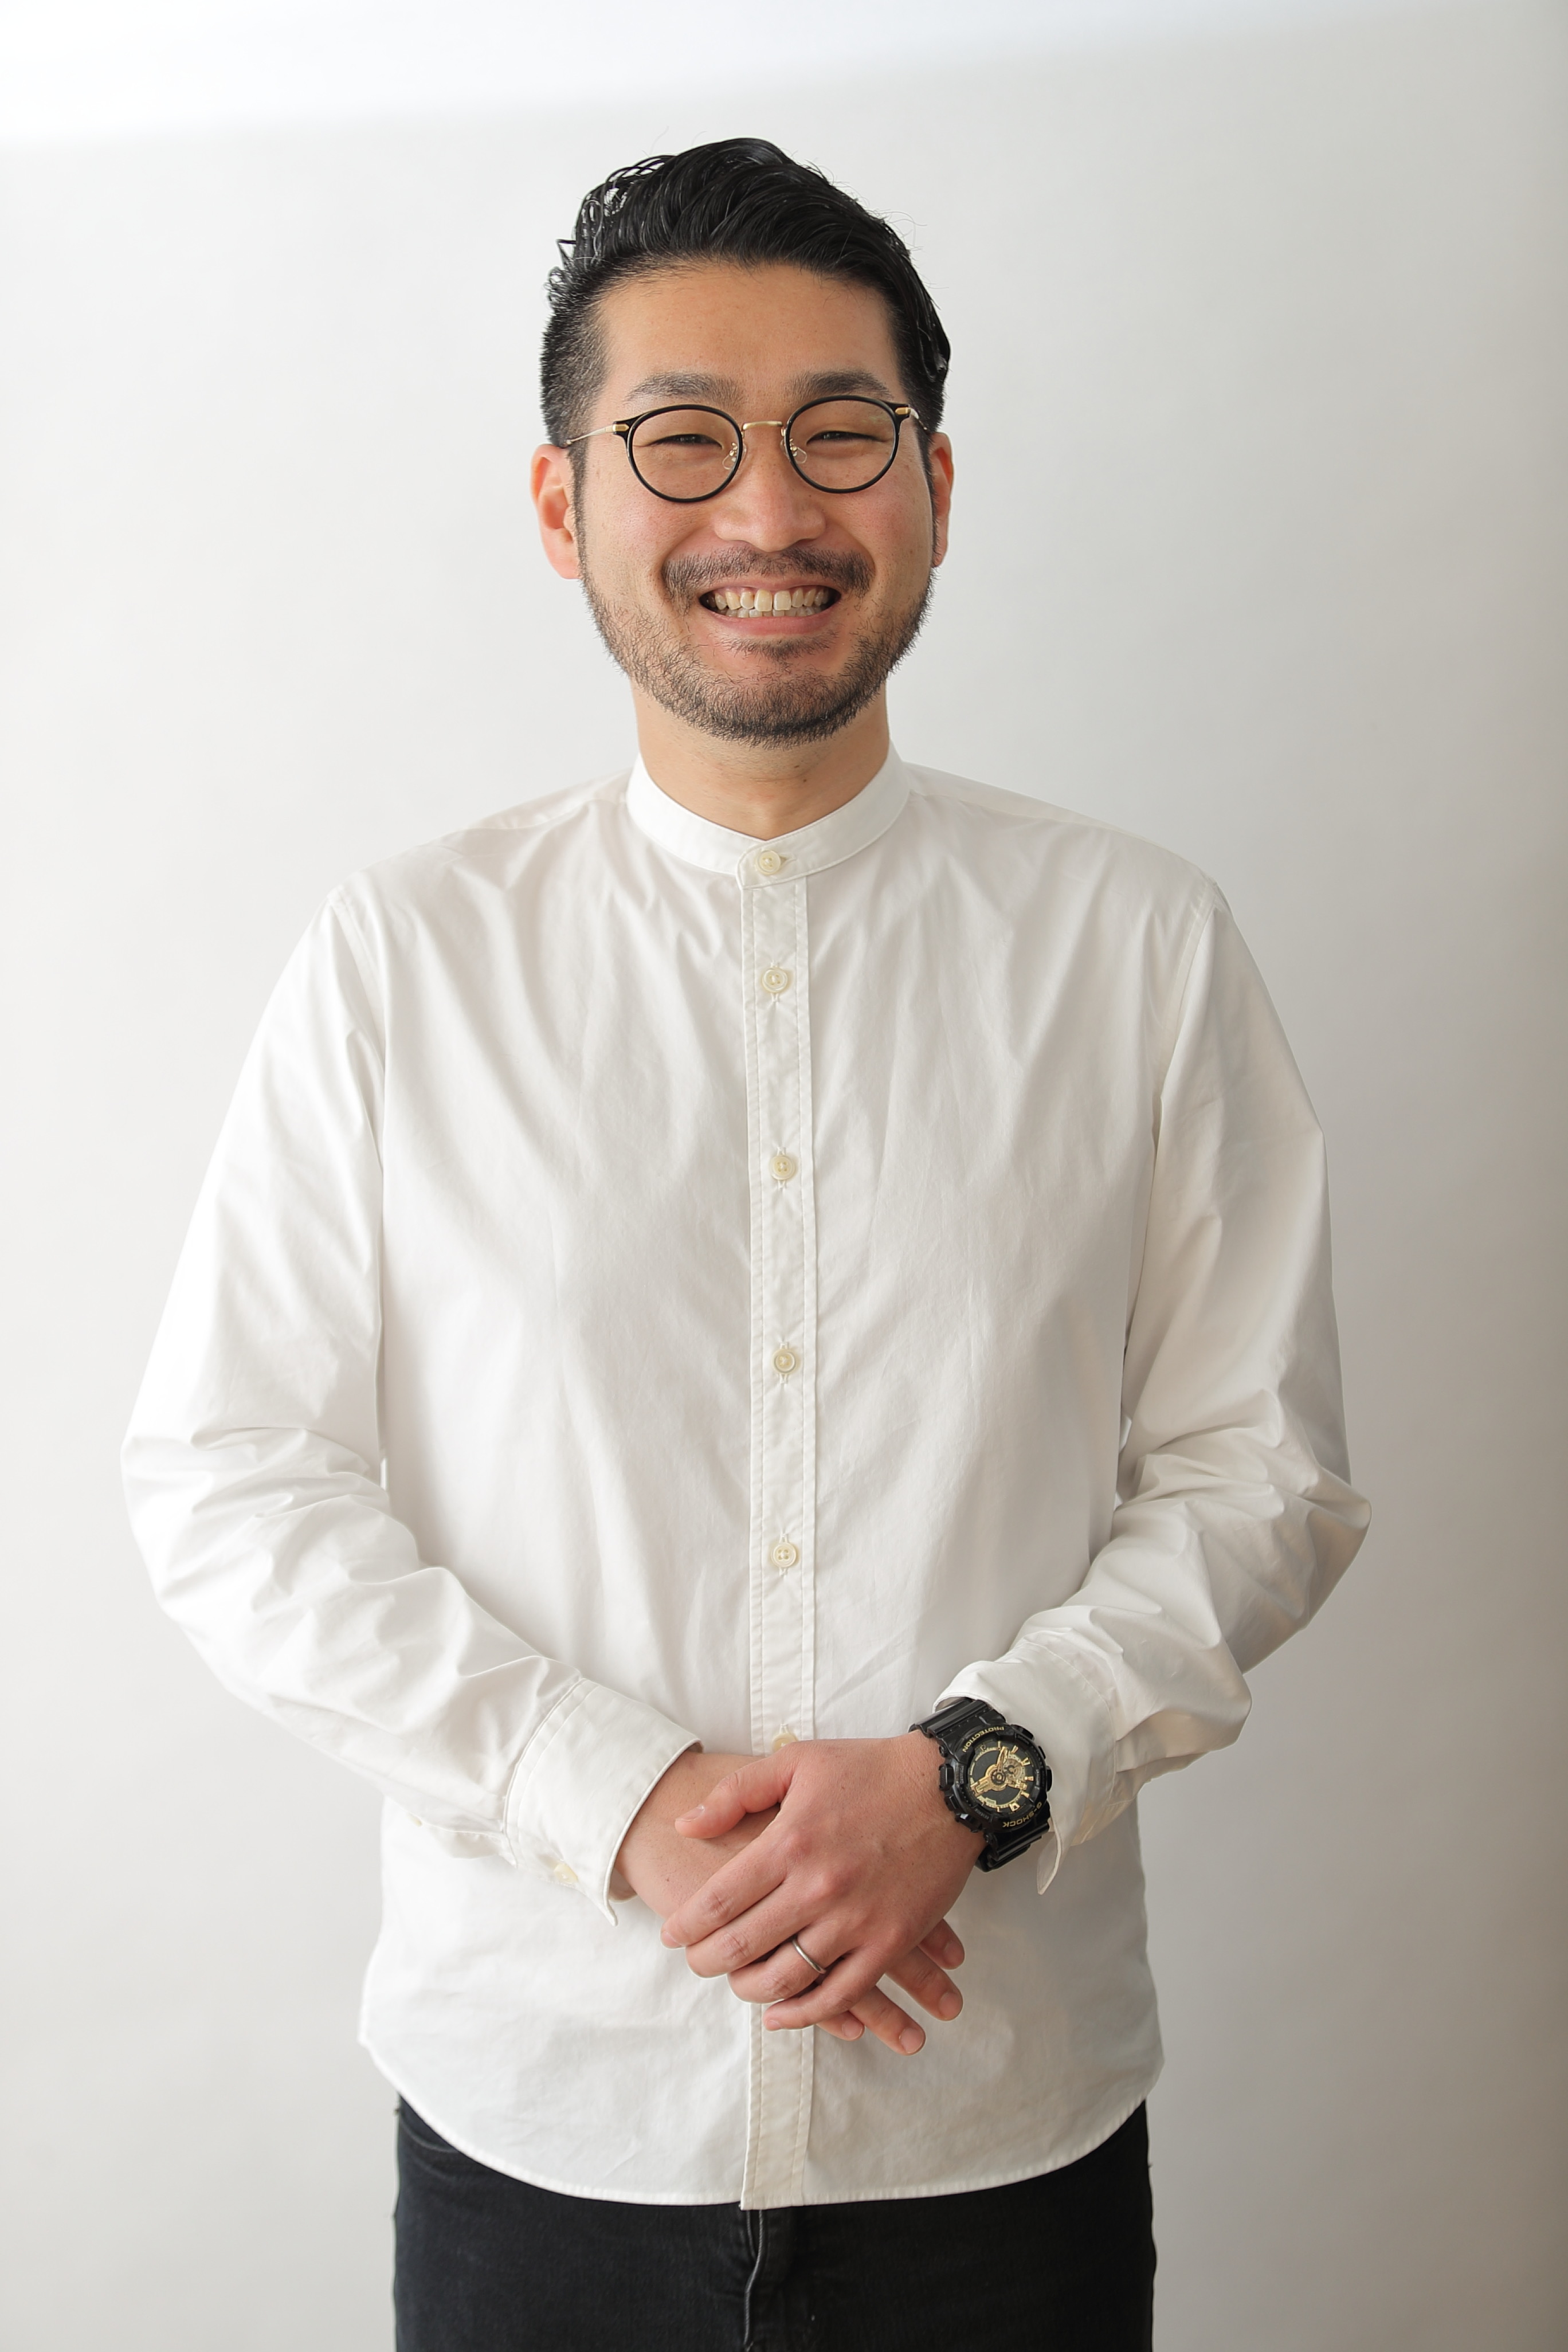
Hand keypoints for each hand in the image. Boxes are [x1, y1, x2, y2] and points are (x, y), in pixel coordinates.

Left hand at [660, 1734, 983, 2051]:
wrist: (949, 1785)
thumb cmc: (869, 1769)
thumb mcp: (796, 1762)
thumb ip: (736, 1794)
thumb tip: (685, 1826)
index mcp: (790, 1842)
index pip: (719, 1900)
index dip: (687, 1925)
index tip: (671, 1936)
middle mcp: (818, 1886)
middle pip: (743, 1945)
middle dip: (707, 1961)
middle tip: (695, 1962)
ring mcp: (856, 1919)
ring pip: (786, 1977)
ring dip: (749, 1990)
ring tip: (735, 1983)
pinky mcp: (891, 1940)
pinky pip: (841, 1993)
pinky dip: (806, 2013)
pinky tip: (781, 2015)